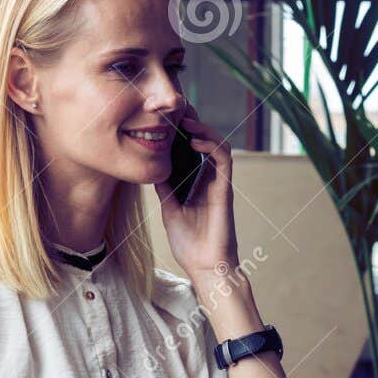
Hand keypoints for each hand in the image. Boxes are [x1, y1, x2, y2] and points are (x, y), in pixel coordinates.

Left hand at [155, 108, 237, 287]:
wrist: (205, 267)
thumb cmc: (190, 245)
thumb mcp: (169, 208)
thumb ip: (165, 187)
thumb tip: (152, 166)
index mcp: (198, 184)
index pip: (194, 149)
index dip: (184, 132)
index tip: (166, 119)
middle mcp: (211, 180)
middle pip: (207, 142)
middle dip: (193, 123)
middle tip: (175, 110)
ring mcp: (220, 184)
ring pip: (219, 145)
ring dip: (203, 129)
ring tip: (185, 121)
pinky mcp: (225, 190)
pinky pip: (224, 160)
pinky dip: (211, 145)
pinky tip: (194, 140)